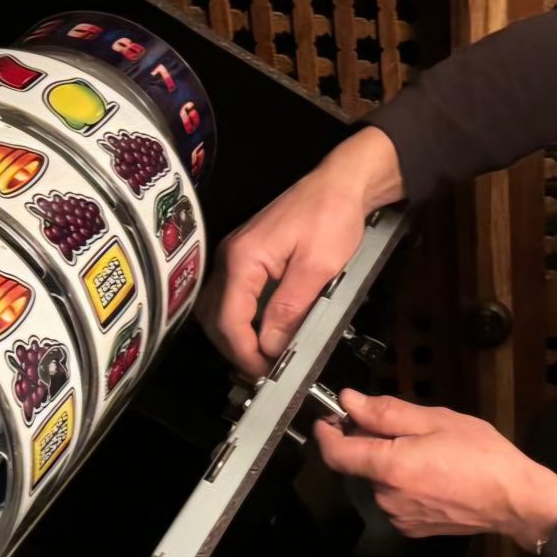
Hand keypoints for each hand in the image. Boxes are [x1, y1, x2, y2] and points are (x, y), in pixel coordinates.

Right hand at [202, 128, 405, 375]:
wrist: (342, 183)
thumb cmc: (333, 217)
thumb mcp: (318, 268)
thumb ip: (290, 309)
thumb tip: (270, 346)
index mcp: (243, 258)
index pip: (228, 319)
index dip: (245, 352)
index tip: (266, 372)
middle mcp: (230, 257)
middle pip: (214, 317)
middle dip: (235, 348)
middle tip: (263, 370)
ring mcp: (236, 256)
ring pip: (219, 308)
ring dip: (236, 337)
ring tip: (263, 357)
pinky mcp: (248, 257)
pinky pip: (233, 296)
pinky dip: (242, 320)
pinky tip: (263, 334)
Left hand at [315, 390, 556, 547]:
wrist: (515, 501)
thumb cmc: (483, 457)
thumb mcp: (436, 420)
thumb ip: (386, 412)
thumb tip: (350, 401)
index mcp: (390, 467)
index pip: (337, 453)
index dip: (327, 433)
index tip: (329, 418)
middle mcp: (387, 497)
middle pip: (362, 465)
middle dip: (373, 442)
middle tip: (407, 426)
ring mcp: (399, 516)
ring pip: (381, 481)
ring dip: (392, 463)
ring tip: (430, 452)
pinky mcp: (413, 528)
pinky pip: (397, 498)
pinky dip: (406, 483)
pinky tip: (435, 474)